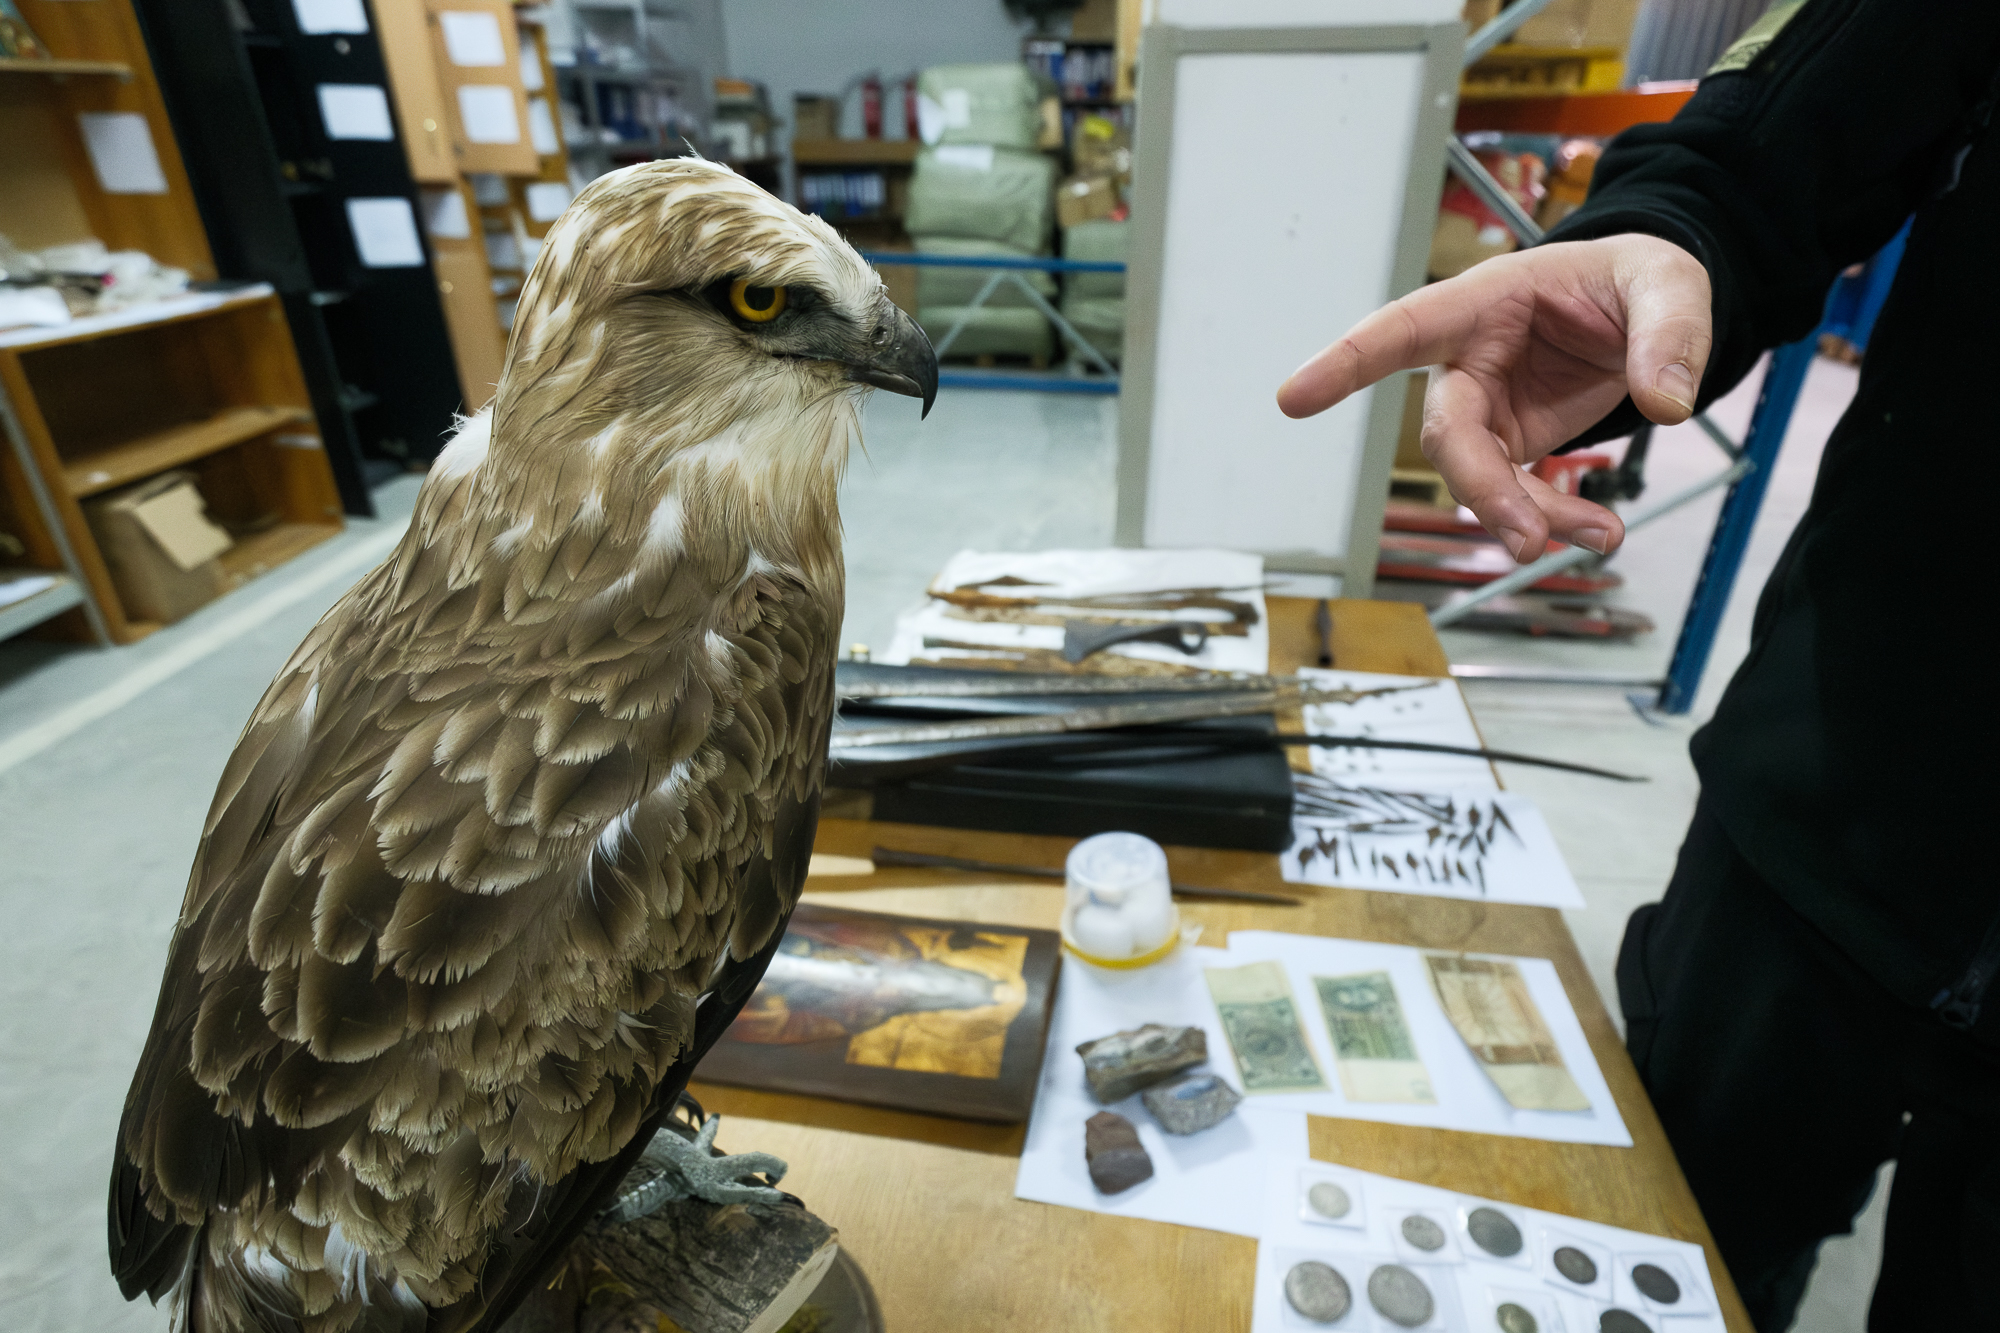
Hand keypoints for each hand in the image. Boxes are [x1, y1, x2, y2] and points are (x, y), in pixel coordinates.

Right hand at [1276, 234, 1710, 561]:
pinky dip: (1553, 518)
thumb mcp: (1670, 282)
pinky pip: (1514, 493)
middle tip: (1528, 541)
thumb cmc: (1637, 279)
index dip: (1347, 363)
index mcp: (1486, 300)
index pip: (1404, 329)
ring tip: (1600, 536)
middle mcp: (1470, 358)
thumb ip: (1671, 333)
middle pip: (1446, 432)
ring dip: (1526, 515)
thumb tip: (1664, 405)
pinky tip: (1599, 531)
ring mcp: (1487, 407)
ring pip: (1477, 475)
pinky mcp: (1511, 442)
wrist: (1647, 312)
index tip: (1293, 399)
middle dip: (1482, 489)